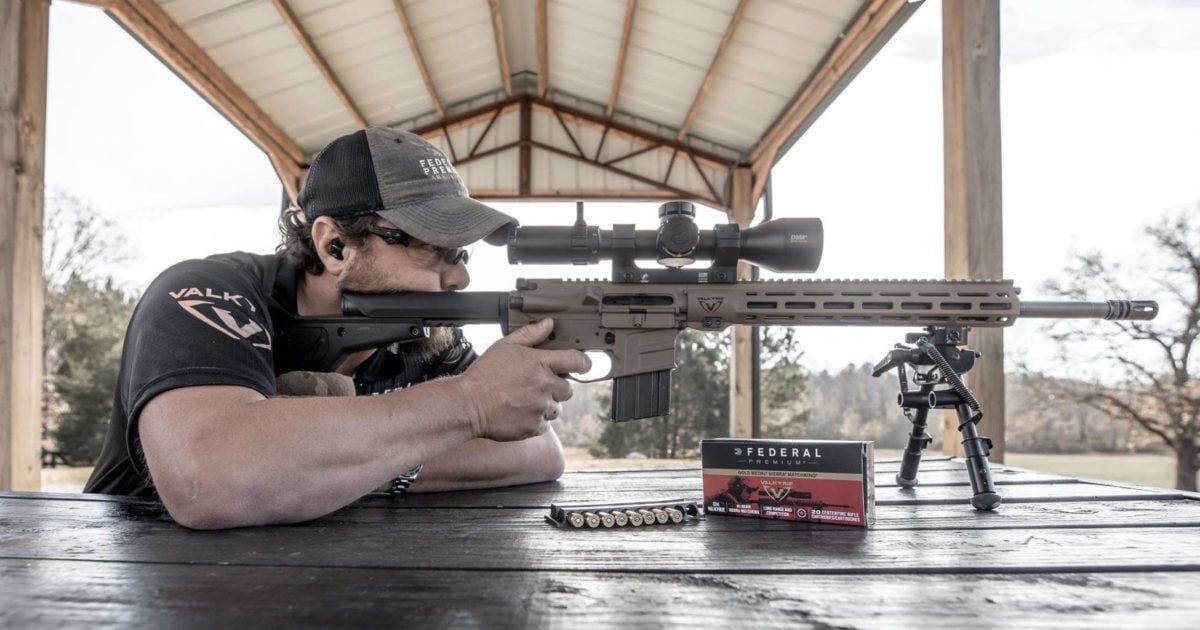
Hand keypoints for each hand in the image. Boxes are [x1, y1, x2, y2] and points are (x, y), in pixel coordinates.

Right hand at [457, 319, 589, 441]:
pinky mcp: (534, 426)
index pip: (576, 361)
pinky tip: (519, 412)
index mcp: (540, 363)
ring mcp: (540, 408)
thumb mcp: (505, 346)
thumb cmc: (484, 374)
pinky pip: (545, 424)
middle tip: (535, 386)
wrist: (468, 405)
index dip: (583, 363)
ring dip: (546, 405)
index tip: (582, 365)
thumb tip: (548, 324)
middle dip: (556, 387)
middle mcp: (544, 385)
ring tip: (524, 400)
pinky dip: (535, 420)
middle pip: (568, 389)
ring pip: (556, 408)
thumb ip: (530, 334)